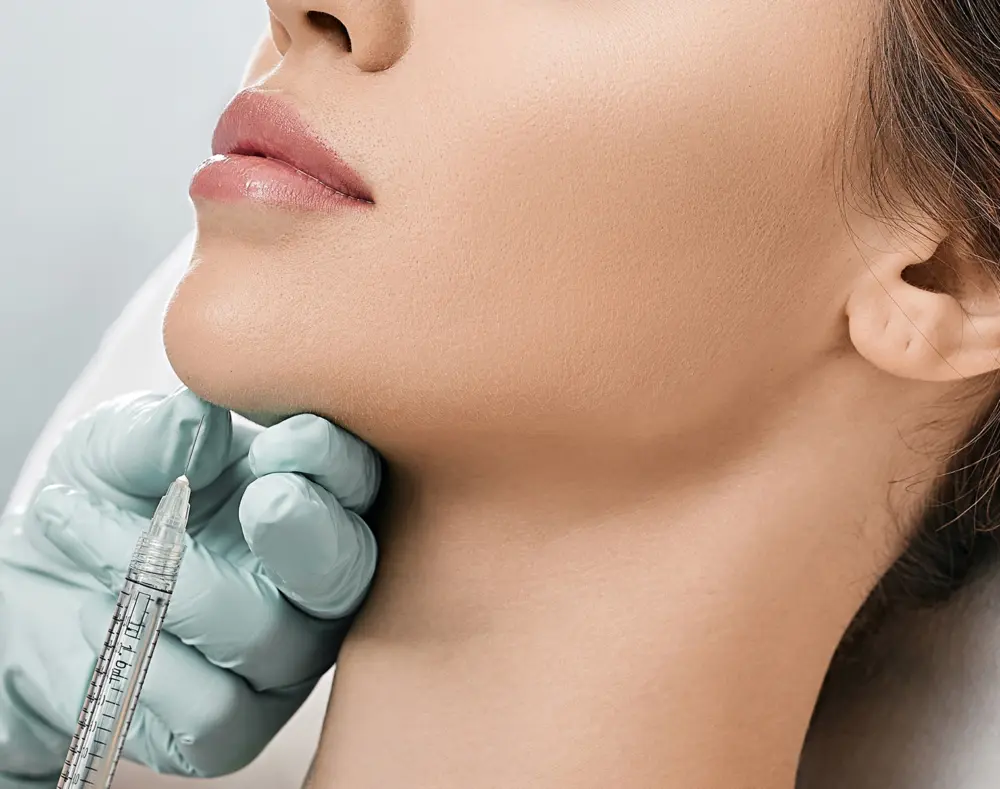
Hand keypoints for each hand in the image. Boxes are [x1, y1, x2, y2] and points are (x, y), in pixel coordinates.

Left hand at [0, 388, 379, 785]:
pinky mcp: (233, 727)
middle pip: (348, 570)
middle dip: (310, 533)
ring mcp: (281, 660)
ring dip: (167, 580)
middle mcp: (312, 582)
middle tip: (263, 500)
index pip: (357, 482)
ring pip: (267, 634)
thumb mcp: (119, 446)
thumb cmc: (107, 498)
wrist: (36, 584)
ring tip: (84, 529)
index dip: (332, 462)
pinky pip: (213, 705)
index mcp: (311, 499)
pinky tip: (95, 612)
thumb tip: (199, 417)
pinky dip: (143, 657)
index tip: (282, 440)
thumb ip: (160, 431)